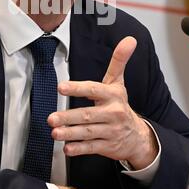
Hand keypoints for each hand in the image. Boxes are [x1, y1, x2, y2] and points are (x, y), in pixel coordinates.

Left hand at [48, 37, 157, 169]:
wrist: (137, 135)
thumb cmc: (120, 105)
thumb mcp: (118, 82)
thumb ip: (119, 61)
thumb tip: (129, 39)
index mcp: (113, 95)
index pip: (93, 89)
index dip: (77, 88)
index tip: (61, 86)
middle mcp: (112, 113)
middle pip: (88, 115)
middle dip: (69, 117)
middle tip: (51, 118)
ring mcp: (110, 131)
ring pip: (88, 133)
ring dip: (70, 133)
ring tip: (54, 133)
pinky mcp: (107, 146)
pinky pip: (91, 147)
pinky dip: (79, 149)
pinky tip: (67, 148)